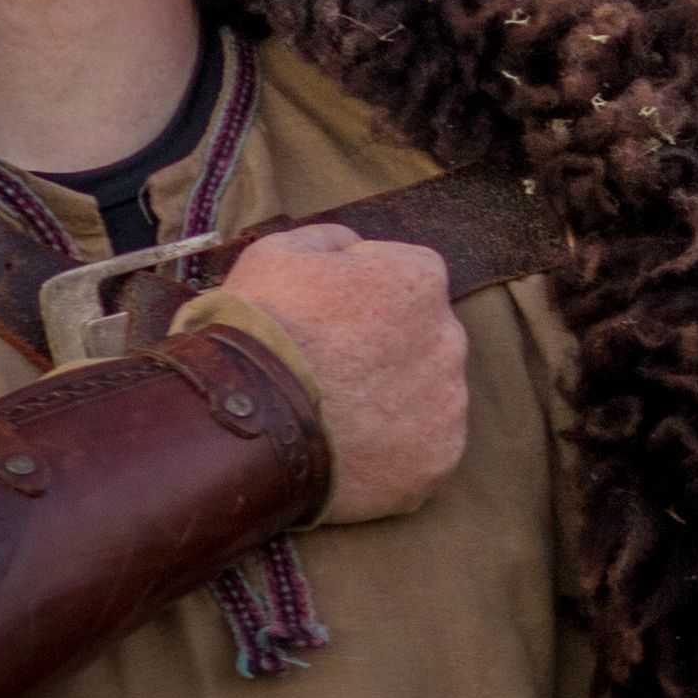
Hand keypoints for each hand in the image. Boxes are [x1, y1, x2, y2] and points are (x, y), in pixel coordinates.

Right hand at [196, 226, 469, 525]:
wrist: (248, 418)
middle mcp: (449, 337)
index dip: (361, 293)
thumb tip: (352, 248)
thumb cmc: (262, 326)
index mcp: (419, 279)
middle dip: (384, 348)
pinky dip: (393, 447)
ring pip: (425, 394)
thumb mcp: (277, 252)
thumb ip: (329, 241)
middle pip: (420, 337)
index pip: (404, 275)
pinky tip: (351, 448)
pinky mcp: (439, 457)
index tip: (325, 315)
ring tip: (335, 414)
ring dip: (391, 398)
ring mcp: (448, 403)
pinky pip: (421, 446)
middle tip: (329, 368)